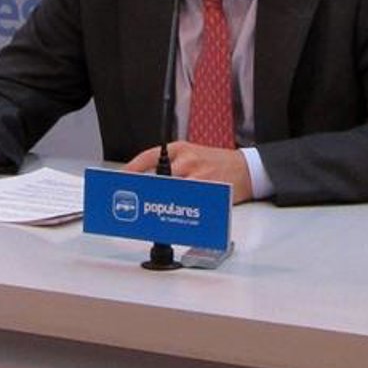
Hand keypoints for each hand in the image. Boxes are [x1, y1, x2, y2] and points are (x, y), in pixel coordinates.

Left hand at [124, 142, 252, 202]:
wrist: (246, 168)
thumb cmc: (216, 163)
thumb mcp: (191, 154)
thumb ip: (171, 165)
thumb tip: (146, 182)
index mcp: (180, 148)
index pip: (149, 156)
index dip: (132, 168)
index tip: (121, 179)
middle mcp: (188, 160)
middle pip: (158, 178)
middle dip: (145, 190)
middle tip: (131, 200)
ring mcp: (198, 176)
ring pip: (171, 193)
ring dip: (160, 204)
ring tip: (148, 213)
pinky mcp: (209, 191)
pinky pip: (189, 203)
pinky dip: (179, 211)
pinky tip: (172, 218)